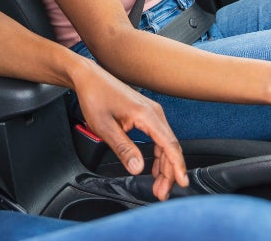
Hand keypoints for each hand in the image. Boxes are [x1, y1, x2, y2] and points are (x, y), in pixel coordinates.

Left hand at [70, 60, 188, 200]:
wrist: (89, 77)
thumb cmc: (95, 96)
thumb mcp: (105, 127)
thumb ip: (123, 148)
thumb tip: (137, 168)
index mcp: (146, 114)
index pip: (169, 144)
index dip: (177, 166)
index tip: (181, 182)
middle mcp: (154, 112)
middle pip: (170, 147)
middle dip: (169, 172)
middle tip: (161, 193)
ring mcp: (151, 113)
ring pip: (166, 144)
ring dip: (164, 166)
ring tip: (158, 186)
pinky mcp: (146, 115)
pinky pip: (159, 138)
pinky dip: (159, 155)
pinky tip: (154, 169)